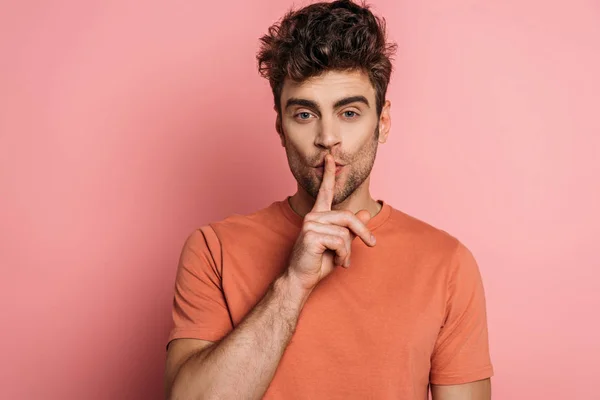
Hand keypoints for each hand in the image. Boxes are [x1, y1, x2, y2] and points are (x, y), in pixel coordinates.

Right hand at [286, 154, 376, 291]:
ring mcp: (310, 224)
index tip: (330, 157)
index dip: (329, 174)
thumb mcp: (340, 245)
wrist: (301, 280)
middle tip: (372, 244)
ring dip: (348, 250)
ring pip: (345, 232)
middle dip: (363, 232)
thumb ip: (351, 229)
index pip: (325, 191)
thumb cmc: (318, 263)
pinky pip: (340, 241)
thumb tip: (364, 212)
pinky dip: (343, 255)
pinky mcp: (311, 235)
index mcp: (318, 215)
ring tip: (341, 259)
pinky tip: (335, 261)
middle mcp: (313, 216)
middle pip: (348, 216)